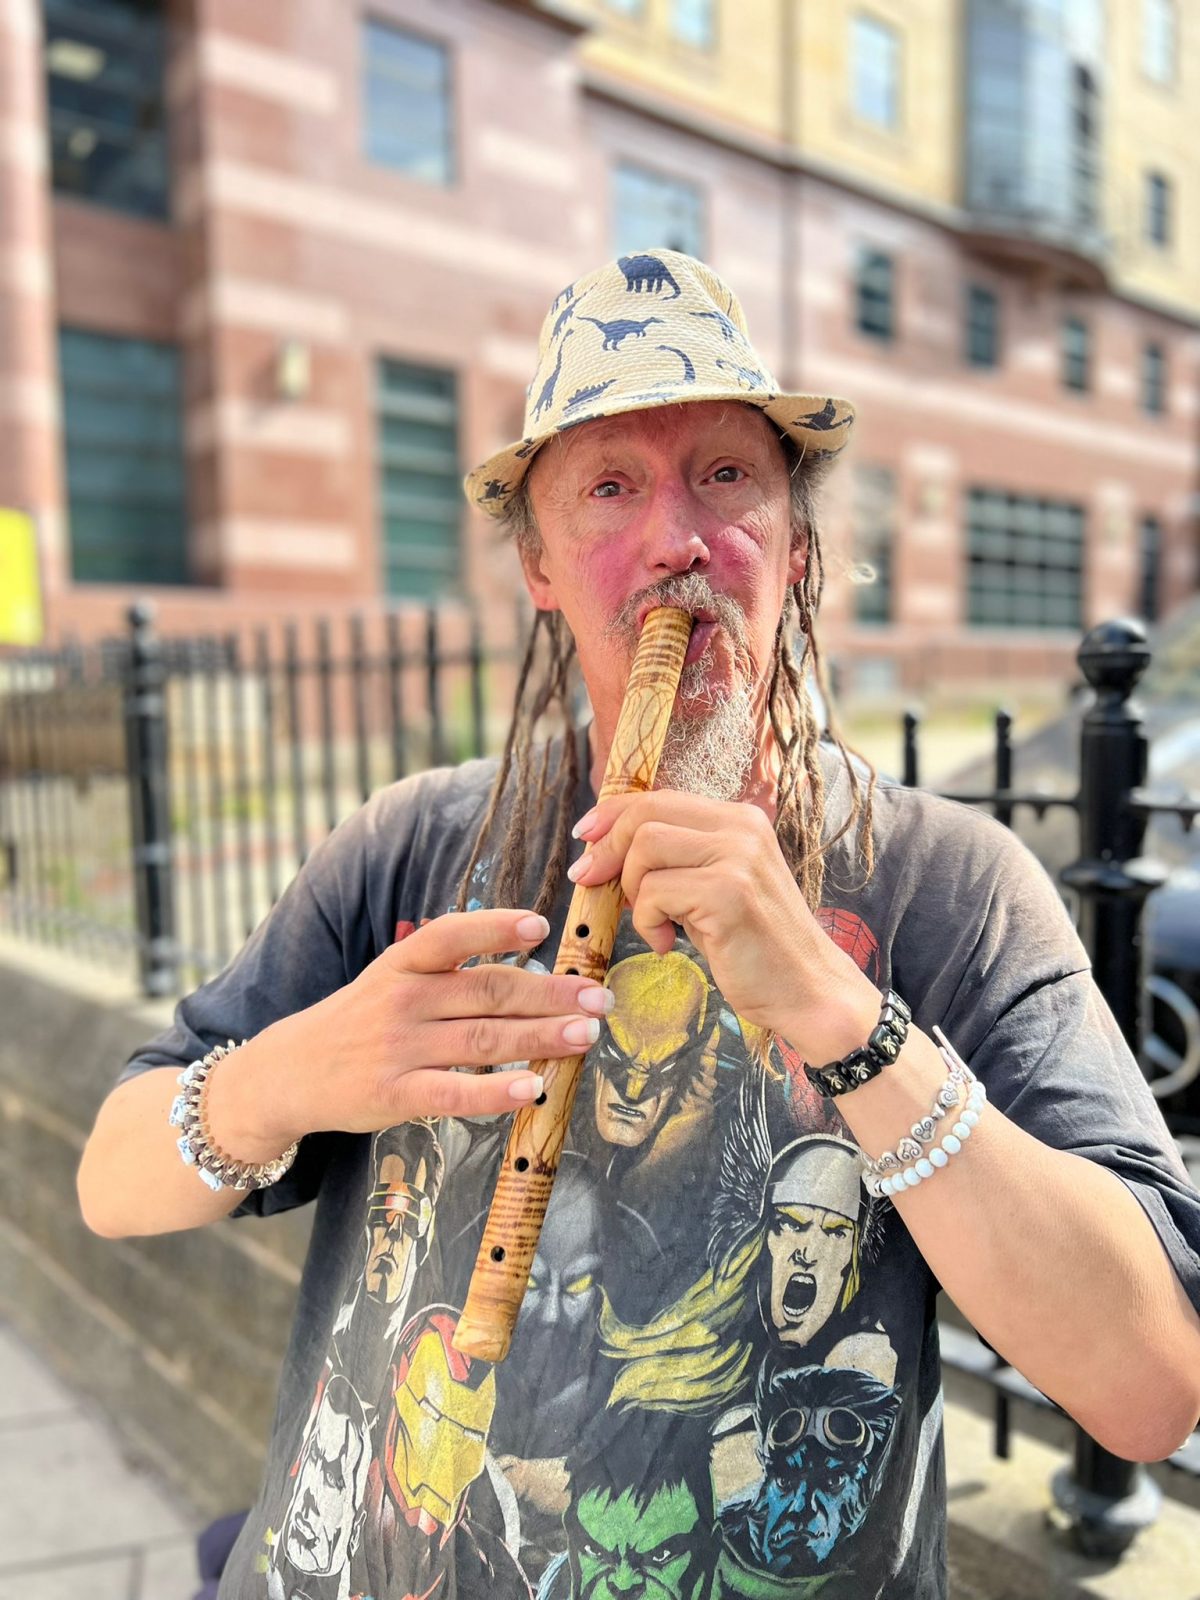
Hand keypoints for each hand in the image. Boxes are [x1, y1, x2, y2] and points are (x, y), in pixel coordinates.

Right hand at [236, 909, 613, 1144]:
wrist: (288, 1073)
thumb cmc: (358, 1022)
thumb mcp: (390, 979)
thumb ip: (447, 972)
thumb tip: (526, 967)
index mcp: (402, 964)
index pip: (451, 935)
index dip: (496, 928)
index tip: (541, 927)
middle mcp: (402, 1000)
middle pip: (487, 991)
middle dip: (550, 994)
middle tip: (598, 998)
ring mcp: (398, 1049)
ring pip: (483, 1039)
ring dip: (541, 1037)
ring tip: (585, 1036)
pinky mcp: (394, 1095)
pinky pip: (453, 1093)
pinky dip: (496, 1092)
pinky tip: (532, 1089)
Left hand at [568, 792, 877, 1055]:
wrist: (807, 990)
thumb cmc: (753, 946)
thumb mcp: (713, 889)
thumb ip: (675, 862)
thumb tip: (604, 849)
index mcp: (739, 819)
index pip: (659, 797)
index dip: (612, 814)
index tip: (584, 836)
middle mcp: (742, 828)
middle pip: (645, 815)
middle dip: (608, 850)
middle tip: (593, 883)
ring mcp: (738, 858)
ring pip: (645, 849)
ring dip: (632, 891)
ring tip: (655, 922)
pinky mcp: (729, 894)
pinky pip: (654, 893)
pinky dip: (647, 922)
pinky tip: (668, 944)